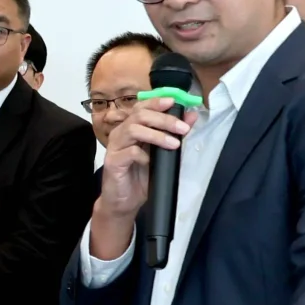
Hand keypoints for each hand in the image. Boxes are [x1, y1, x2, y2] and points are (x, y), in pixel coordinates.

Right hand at [91, 101, 200, 259]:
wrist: (124, 202)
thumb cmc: (141, 176)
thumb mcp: (162, 154)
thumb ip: (174, 133)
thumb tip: (191, 115)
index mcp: (130, 128)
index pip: (141, 107)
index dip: (156, 102)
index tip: (174, 102)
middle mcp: (120, 133)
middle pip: (139, 115)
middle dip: (164, 119)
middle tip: (183, 128)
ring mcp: (114, 147)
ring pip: (133, 129)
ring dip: (157, 135)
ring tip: (174, 144)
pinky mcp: (112, 162)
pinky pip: (129, 152)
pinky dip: (143, 155)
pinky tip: (151, 162)